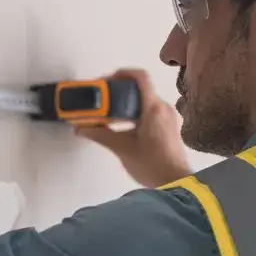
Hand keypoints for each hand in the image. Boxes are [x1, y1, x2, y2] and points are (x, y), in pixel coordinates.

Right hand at [75, 68, 191, 187]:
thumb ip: (99, 135)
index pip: (140, 77)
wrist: (175, 182)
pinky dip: (135, 112)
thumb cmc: (152, 164)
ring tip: (108, 113)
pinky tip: (122, 125)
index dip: (122, 73)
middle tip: (101, 99)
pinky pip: (150, 111)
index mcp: (153, 108)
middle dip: (119, 91)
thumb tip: (80, 128)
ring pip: (145, 100)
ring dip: (126, 103)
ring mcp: (168, 117)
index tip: (105, 81)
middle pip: (140, 89)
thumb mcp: (121, 148)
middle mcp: (163, 108)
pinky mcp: (168, 127)